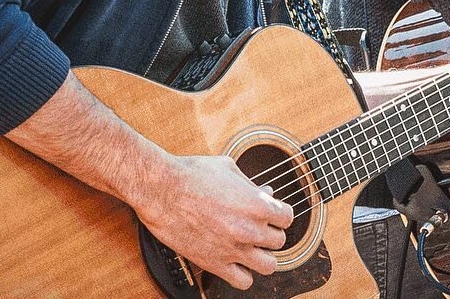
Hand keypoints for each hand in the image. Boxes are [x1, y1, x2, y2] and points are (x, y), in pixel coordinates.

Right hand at [133, 154, 293, 290]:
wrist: (161, 190)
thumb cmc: (192, 174)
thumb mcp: (228, 168)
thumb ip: (251, 184)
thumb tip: (265, 192)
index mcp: (257, 204)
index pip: (287, 218)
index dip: (280, 214)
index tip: (272, 213)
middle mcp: (249, 229)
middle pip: (279, 241)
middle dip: (271, 233)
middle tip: (259, 228)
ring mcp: (233, 249)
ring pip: (268, 266)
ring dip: (263, 256)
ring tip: (252, 248)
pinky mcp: (215, 263)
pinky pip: (243, 282)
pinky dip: (243, 274)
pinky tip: (236, 262)